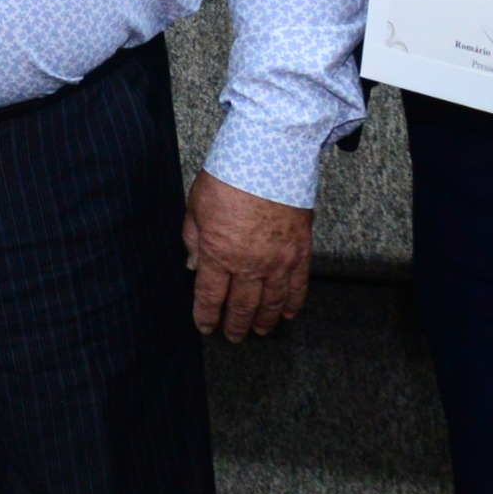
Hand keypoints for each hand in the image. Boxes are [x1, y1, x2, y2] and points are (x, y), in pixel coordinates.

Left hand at [184, 172, 311, 340]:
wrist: (270, 157)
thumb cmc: (228, 177)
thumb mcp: (197, 206)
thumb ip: (194, 240)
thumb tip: (192, 265)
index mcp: (219, 253)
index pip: (210, 296)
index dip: (206, 316)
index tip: (205, 327)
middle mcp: (250, 264)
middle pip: (242, 306)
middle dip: (235, 324)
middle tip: (233, 336)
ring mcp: (278, 260)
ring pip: (272, 302)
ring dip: (265, 320)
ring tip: (261, 331)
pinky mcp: (301, 251)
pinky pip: (298, 285)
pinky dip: (293, 303)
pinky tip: (288, 314)